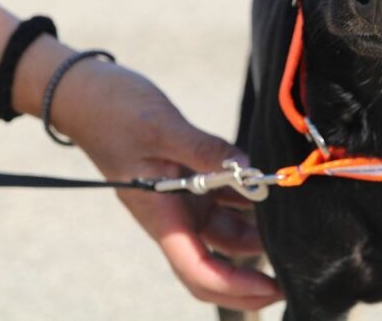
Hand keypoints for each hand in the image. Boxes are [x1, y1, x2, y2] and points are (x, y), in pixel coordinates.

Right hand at [53, 59, 281, 310]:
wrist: (87, 94)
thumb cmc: (114, 111)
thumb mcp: (163, 127)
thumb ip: (207, 150)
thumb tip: (250, 171)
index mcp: (161, 215)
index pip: (198, 270)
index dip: (236, 287)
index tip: (273, 287)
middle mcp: (173, 215)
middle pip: (215, 264)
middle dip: (251, 278)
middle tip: (294, 272)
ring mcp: (181, 199)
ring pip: (226, 232)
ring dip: (257, 234)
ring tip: (294, 227)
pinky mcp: (189, 180)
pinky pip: (225, 201)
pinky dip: (249, 201)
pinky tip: (274, 191)